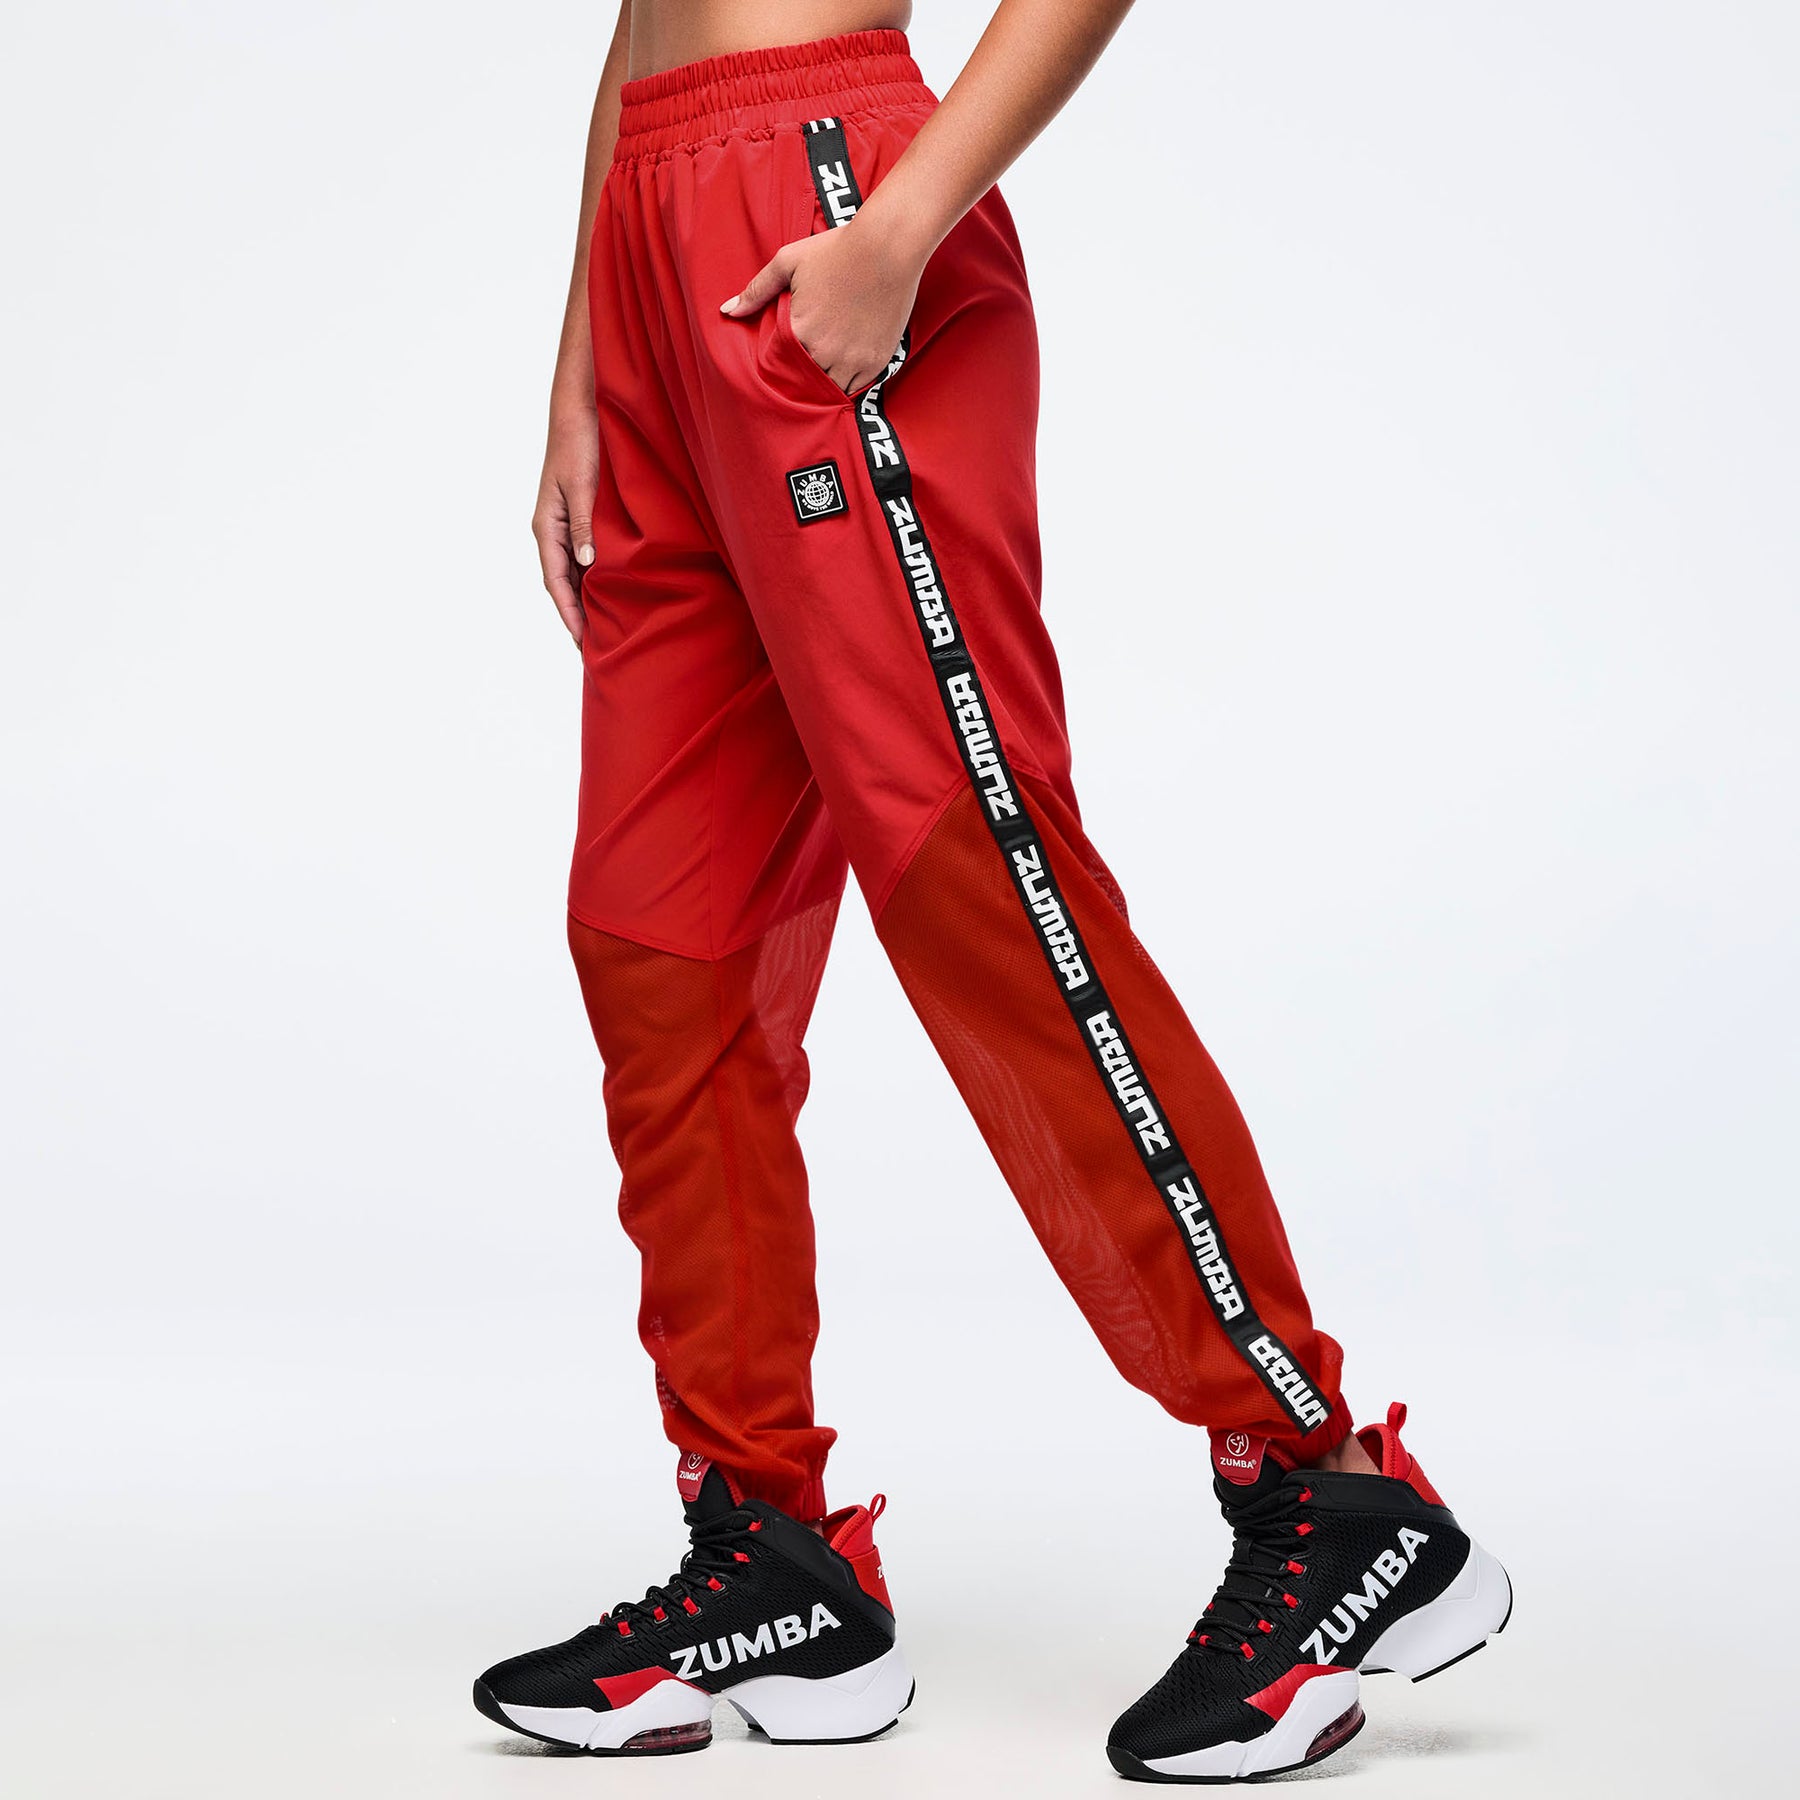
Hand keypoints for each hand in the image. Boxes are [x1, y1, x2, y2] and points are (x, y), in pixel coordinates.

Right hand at [532, 404, 598, 645]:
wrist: (577, 412)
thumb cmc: (579, 443)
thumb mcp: (583, 485)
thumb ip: (584, 525)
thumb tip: (586, 564)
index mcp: (547, 526)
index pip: (556, 582)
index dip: (568, 614)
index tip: (579, 642)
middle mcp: (551, 530)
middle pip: (561, 585)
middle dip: (574, 616)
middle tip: (590, 650)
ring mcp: (562, 525)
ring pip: (570, 574)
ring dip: (582, 602)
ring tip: (598, 631)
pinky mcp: (575, 518)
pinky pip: (580, 558)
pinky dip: (589, 580)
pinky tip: (604, 594)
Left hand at [721, 216, 923, 393]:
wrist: (887, 246)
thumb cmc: (836, 249)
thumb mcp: (788, 261)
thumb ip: (757, 290)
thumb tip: (728, 311)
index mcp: (799, 331)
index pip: (778, 365)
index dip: (779, 366)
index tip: (781, 361)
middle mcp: (824, 353)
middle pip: (804, 383)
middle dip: (801, 380)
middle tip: (800, 373)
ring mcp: (852, 361)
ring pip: (830, 391)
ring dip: (824, 385)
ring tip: (821, 374)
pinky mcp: (876, 362)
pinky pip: (856, 388)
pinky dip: (848, 384)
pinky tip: (843, 371)